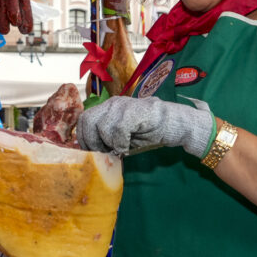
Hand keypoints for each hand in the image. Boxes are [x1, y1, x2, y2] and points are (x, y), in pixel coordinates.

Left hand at [77, 96, 215, 157]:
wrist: (172, 125)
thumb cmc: (145, 133)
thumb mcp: (119, 137)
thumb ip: (103, 140)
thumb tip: (85, 152)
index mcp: (105, 108)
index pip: (83, 120)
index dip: (83, 138)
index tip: (91, 152)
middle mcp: (111, 103)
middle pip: (87, 120)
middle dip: (92, 141)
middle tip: (104, 152)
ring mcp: (123, 105)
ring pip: (102, 126)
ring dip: (108, 143)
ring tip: (120, 149)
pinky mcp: (135, 110)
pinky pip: (119, 128)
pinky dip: (120, 142)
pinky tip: (127, 147)